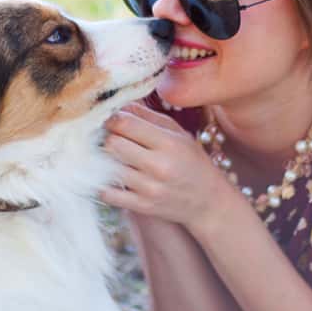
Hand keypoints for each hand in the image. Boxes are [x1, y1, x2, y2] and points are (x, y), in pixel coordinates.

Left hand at [100, 102, 229, 228]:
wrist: (208, 201)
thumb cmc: (191, 161)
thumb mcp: (177, 133)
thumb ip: (148, 116)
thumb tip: (119, 104)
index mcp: (168, 143)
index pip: (125, 124)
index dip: (112, 119)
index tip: (112, 120)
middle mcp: (158, 166)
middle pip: (112, 144)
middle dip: (108, 138)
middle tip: (112, 139)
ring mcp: (148, 188)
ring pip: (107, 167)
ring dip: (105, 160)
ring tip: (112, 156)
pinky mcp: (141, 206)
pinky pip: (107, 193)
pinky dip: (103, 184)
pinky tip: (111, 177)